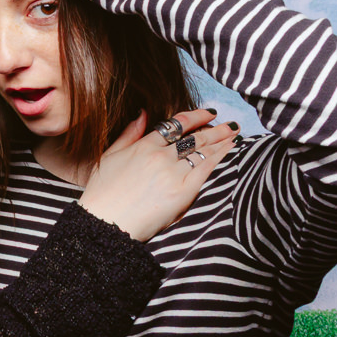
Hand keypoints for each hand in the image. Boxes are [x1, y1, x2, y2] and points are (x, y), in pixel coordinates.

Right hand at [78, 109, 234, 241]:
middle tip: (230, 123)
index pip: (175, 125)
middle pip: (193, 137)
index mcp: (143, 146)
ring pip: (202, 151)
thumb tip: (142, 113)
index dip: (195, 117)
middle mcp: (160, 156)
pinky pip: (205, 169)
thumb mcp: (110, 156)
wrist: (104, 223)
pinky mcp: (182, 192)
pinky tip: (229, 150)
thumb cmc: (102, 194)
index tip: (208, 113)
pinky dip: (219, 157)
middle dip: (214, 128)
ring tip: (234, 134)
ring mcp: (172, 173)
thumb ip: (129, 133)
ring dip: (221, 141)